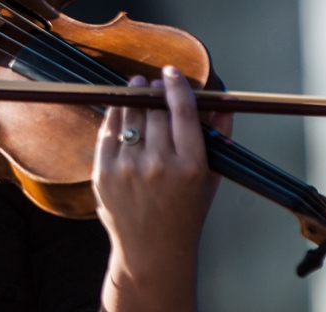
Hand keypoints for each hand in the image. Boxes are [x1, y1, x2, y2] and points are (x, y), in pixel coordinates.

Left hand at [93, 66, 232, 311]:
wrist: (152, 252)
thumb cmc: (185, 216)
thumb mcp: (209, 179)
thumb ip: (218, 137)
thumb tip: (222, 102)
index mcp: (190, 165)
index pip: (183, 111)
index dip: (176, 86)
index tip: (172, 73)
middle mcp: (158, 164)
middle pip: (154, 110)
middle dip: (153, 91)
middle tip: (152, 83)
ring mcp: (127, 168)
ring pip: (128, 117)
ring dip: (132, 97)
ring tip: (136, 88)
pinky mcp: (103, 173)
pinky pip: (107, 132)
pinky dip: (114, 116)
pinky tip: (120, 109)